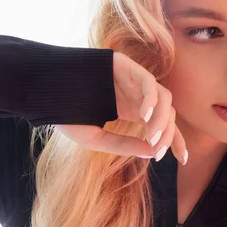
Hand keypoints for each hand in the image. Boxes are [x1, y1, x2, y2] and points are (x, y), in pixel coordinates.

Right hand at [55, 51, 187, 164]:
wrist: (43, 90)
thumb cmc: (66, 114)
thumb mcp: (95, 139)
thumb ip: (122, 146)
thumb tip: (152, 153)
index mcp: (132, 111)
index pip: (164, 125)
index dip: (177, 141)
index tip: (183, 160)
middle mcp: (137, 96)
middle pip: (168, 113)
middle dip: (169, 135)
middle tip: (159, 152)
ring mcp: (133, 80)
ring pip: (163, 98)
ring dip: (162, 119)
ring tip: (152, 137)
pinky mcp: (127, 66)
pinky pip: (148, 82)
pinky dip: (151, 99)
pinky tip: (145, 116)